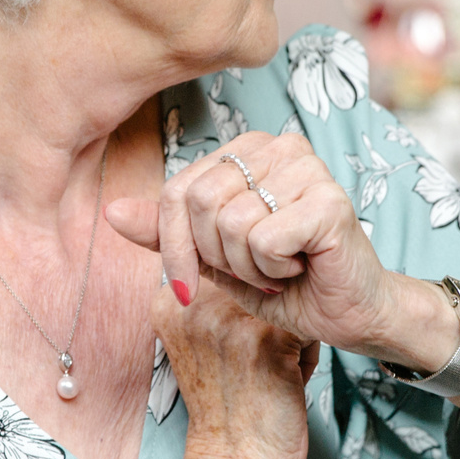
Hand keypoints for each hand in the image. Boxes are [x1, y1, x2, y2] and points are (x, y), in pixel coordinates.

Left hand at [107, 132, 423, 359]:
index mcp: (249, 150)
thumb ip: (168, 232)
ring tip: (280, 267)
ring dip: (249, 266)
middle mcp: (279, 145)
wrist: (348, 313)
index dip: (174, 247)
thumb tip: (112, 212)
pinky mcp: (329, 200)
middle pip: (199, 202)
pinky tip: (301, 265)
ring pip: (230, 223)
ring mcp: (308, 168)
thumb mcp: (213, 259)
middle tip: (255, 269)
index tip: (188, 285)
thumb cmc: (285, 281)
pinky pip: (263, 239)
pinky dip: (274, 269)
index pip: (177, 190)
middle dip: (217, 257)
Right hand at [150, 270, 311, 458]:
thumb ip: (213, 301)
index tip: (235, 347)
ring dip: (288, 332)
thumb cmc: (227, 405)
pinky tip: (284, 378)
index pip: (227, 269)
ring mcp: (228, 319)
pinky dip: (304, 352)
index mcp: (168, 301)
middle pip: (258, 278)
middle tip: (252, 361)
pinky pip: (306, 324)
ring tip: (269, 368)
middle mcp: (192, 304)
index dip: (244, 306)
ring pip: (286, 298)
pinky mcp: (265, 338)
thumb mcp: (202, 343)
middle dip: (268, 314)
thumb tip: (251, 259)